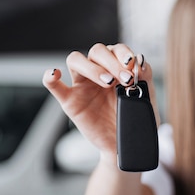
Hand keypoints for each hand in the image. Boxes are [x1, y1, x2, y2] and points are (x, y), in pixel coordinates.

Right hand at [42, 43, 158, 158]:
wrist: (125, 144)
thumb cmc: (134, 119)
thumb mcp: (145, 98)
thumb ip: (145, 78)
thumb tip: (140, 60)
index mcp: (116, 67)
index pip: (115, 49)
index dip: (123, 53)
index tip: (132, 65)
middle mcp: (97, 72)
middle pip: (96, 51)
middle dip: (112, 62)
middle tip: (125, 79)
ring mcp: (82, 85)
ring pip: (75, 60)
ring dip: (92, 67)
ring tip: (108, 82)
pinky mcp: (69, 101)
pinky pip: (54, 86)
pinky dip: (50, 77)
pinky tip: (55, 74)